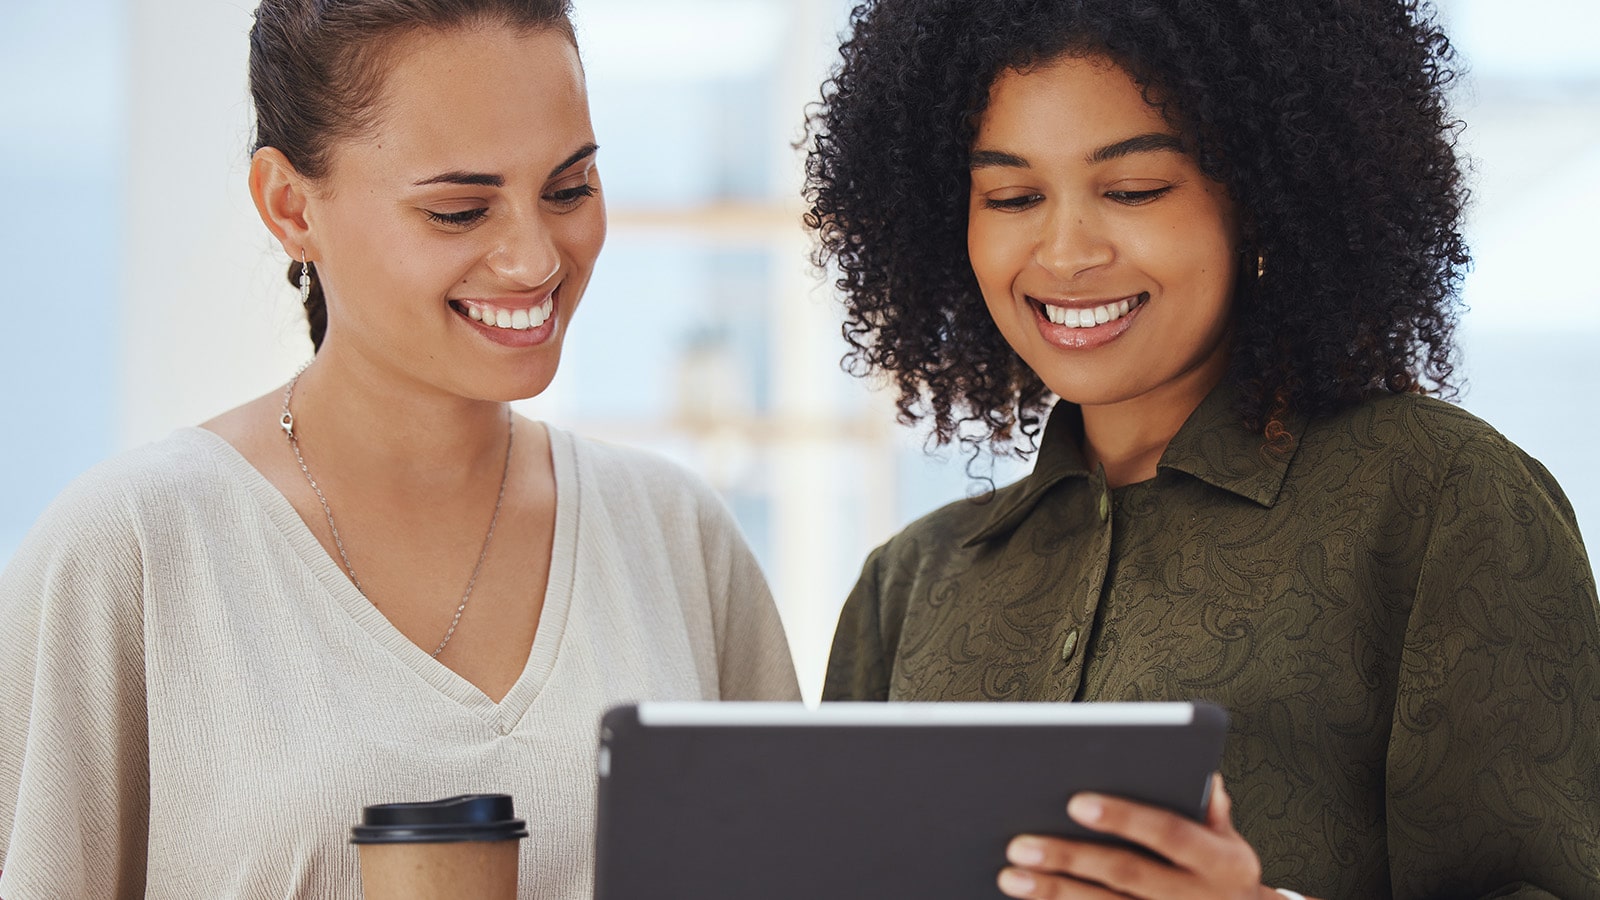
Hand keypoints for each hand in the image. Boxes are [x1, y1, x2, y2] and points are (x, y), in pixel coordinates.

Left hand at [996, 774, 1277, 899]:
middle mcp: (1195, 897)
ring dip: (1055, 894)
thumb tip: (1199, 772)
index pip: (1169, 832)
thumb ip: (1210, 809)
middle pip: (1126, 873)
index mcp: (1220, 862)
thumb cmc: (1223, 876)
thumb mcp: (1230, 843)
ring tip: (1011, 876)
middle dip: (1071, 857)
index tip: (1075, 801)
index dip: (1124, 817)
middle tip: (1020, 843)